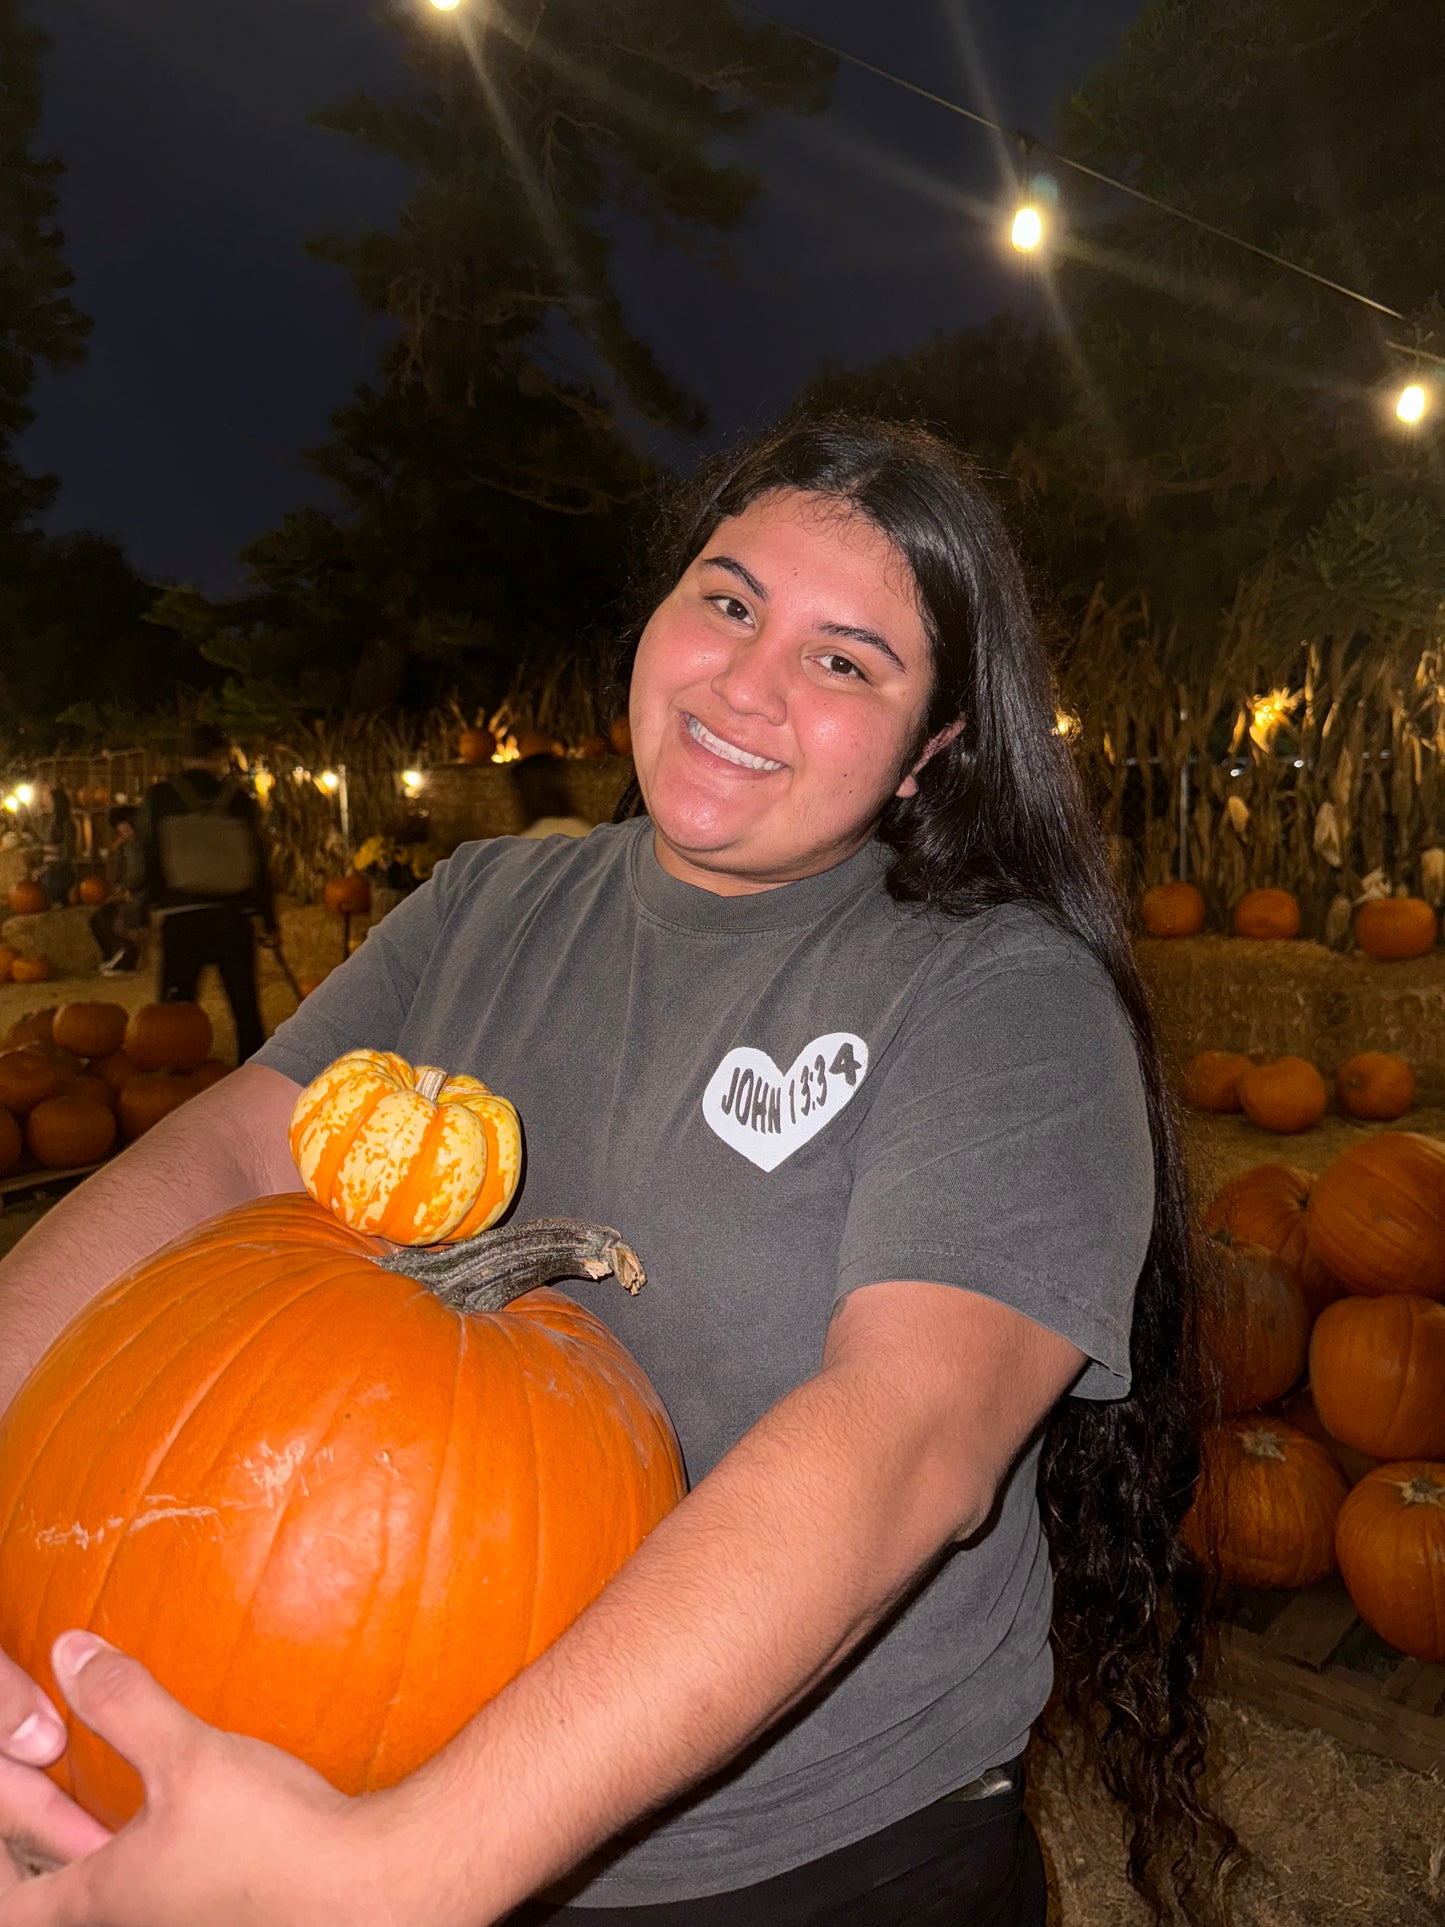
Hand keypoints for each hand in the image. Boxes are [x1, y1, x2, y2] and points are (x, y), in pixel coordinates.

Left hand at [0, 1635, 418, 1926]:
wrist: (368, 1891)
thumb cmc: (268, 1838)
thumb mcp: (188, 1758)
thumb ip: (125, 1703)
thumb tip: (68, 1651)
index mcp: (103, 1899)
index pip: (9, 1904)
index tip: (4, 1810)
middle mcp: (132, 1920)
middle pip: (55, 1901)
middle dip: (39, 1847)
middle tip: (40, 1792)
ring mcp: (179, 1918)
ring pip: (114, 1891)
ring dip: (93, 1845)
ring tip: (97, 1790)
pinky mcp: (224, 1908)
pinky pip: (159, 1881)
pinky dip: (145, 1845)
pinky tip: (178, 1802)